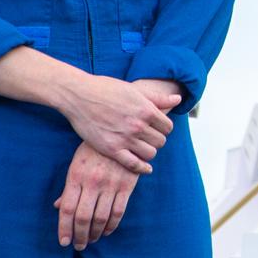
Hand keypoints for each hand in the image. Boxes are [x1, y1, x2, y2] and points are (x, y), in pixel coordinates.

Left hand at [54, 141, 137, 248]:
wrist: (122, 131)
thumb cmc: (94, 150)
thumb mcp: (76, 164)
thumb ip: (68, 187)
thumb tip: (57, 207)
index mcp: (76, 176)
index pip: (66, 209)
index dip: (64, 228)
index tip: (64, 242)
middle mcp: (92, 182)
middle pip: (83, 217)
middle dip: (80, 235)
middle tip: (79, 245)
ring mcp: (111, 184)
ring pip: (101, 217)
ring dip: (95, 233)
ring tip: (92, 240)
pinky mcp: (127, 185)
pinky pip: (118, 211)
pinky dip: (112, 225)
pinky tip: (107, 230)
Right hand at [56, 73, 177, 173]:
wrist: (79, 95)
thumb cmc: (107, 89)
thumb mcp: (135, 91)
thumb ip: (158, 98)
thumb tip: (178, 99)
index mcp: (147, 110)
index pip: (168, 127)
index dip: (164, 128)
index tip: (157, 129)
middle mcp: (138, 125)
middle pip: (160, 141)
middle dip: (157, 140)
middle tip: (149, 139)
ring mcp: (125, 138)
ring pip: (150, 153)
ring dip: (149, 152)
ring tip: (143, 148)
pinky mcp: (111, 149)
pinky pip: (133, 164)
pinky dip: (141, 168)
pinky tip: (145, 168)